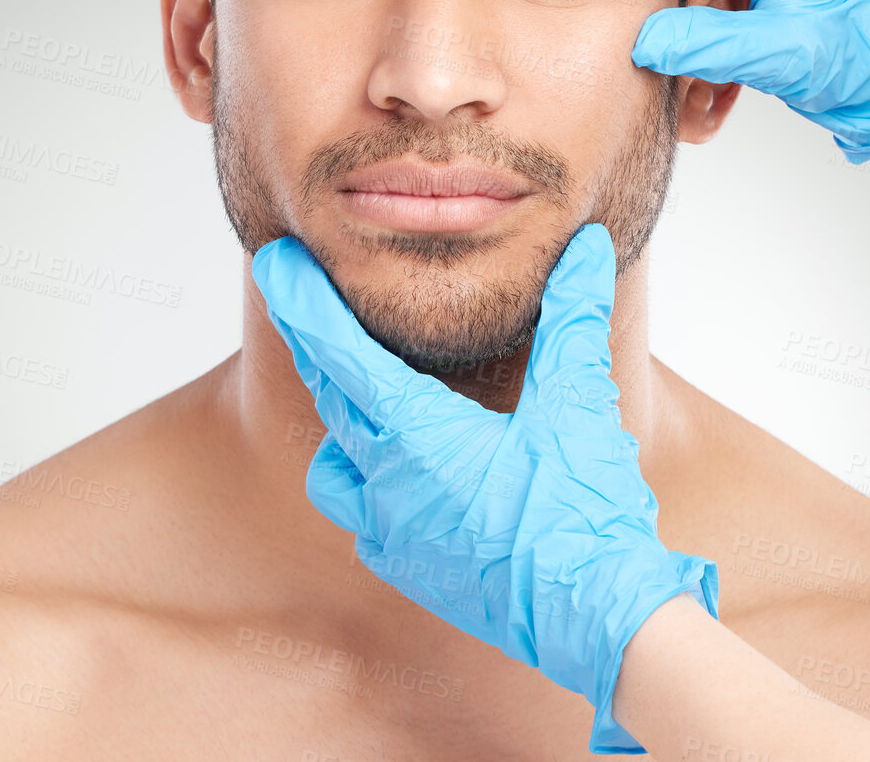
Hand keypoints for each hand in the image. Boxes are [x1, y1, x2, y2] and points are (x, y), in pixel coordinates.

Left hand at [251, 222, 717, 753]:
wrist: (598, 621)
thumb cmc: (582, 512)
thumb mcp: (579, 401)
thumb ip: (574, 316)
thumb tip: (586, 248)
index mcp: (417, 436)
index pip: (338, 351)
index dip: (302, 301)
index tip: (271, 262)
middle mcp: (387, 484)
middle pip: (330, 398)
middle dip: (316, 344)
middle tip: (302, 298)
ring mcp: (392, 534)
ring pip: (335, 463)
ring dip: (342, 419)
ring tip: (360, 391)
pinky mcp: (409, 571)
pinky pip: (362, 516)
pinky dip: (368, 481)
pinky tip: (401, 474)